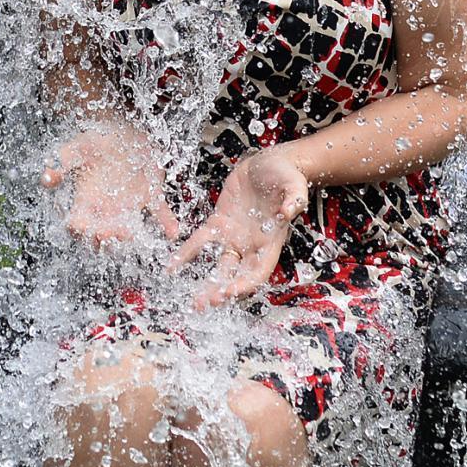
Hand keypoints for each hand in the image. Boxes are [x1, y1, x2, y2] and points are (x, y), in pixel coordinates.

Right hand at [42, 126, 182, 250]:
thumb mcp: (77, 147)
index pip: (79, 225)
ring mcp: (129, 205)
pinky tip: (172, 232)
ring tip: (131, 232)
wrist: (121, 129)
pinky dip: (166, 223)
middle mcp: (106, 208)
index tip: (86, 226)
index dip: (81, 230)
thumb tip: (47, 177)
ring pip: (129, 230)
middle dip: (106, 239)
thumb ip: (62, 162)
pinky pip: (158, 212)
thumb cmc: (96, 139)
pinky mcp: (149, 196)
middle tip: (110, 232)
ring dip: (130, 236)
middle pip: (103, 235)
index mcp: (86, 200)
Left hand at [168, 149, 307, 310]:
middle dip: (222, 292)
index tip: (229, 291)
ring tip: (194, 302)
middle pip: (235, 276)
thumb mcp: (294, 186)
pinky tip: (172, 266)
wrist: (269, 162)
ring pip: (218, 266)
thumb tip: (289, 211)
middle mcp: (251, 245)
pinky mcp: (219, 222)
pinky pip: (200, 242)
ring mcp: (233, 236)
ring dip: (206, 284)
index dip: (244, 284)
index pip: (257, 272)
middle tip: (205, 304)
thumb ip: (294, 199)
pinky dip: (186, 254)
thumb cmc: (286, 176)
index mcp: (270, 242)